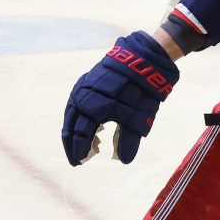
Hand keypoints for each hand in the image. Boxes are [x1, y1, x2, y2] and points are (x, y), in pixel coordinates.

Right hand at [61, 31, 178, 165]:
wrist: (147, 56)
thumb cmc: (145, 88)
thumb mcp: (141, 116)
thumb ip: (129, 139)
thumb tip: (124, 161)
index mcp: (96, 106)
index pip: (82, 134)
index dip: (80, 150)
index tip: (80, 162)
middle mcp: (85, 95)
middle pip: (72, 125)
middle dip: (74, 143)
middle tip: (78, 159)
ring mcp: (85, 86)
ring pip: (72, 112)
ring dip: (75, 130)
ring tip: (83, 145)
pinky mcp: (89, 79)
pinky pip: (77, 100)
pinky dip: (79, 115)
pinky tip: (87, 123)